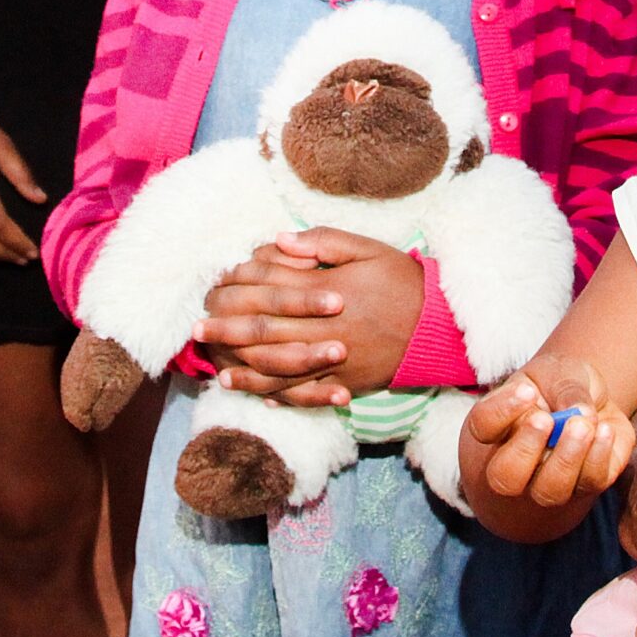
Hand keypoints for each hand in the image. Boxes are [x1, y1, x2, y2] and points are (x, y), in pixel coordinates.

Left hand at [195, 228, 423, 405]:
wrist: (438, 325)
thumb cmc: (402, 281)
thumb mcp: (368, 249)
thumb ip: (323, 242)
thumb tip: (278, 239)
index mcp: (328, 292)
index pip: (272, 290)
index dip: (239, 289)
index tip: (212, 290)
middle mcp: (325, 329)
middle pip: (266, 332)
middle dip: (228, 332)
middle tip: (198, 331)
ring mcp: (334, 361)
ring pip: (280, 369)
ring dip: (246, 370)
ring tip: (218, 371)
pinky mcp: (346, 382)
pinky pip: (307, 394)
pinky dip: (280, 397)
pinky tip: (259, 397)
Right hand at [464, 357, 634, 507]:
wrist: (594, 400)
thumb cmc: (563, 383)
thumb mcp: (561, 371)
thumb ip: (566, 388)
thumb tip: (580, 413)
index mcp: (500, 425)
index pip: (483, 426)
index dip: (501, 411)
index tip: (527, 391)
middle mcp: (517, 462)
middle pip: (504, 477)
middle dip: (526, 449)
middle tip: (547, 419)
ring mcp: (549, 482)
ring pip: (549, 491)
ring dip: (567, 458)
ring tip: (584, 424)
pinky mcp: (586, 485)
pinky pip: (590, 483)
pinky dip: (600, 457)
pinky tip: (606, 429)